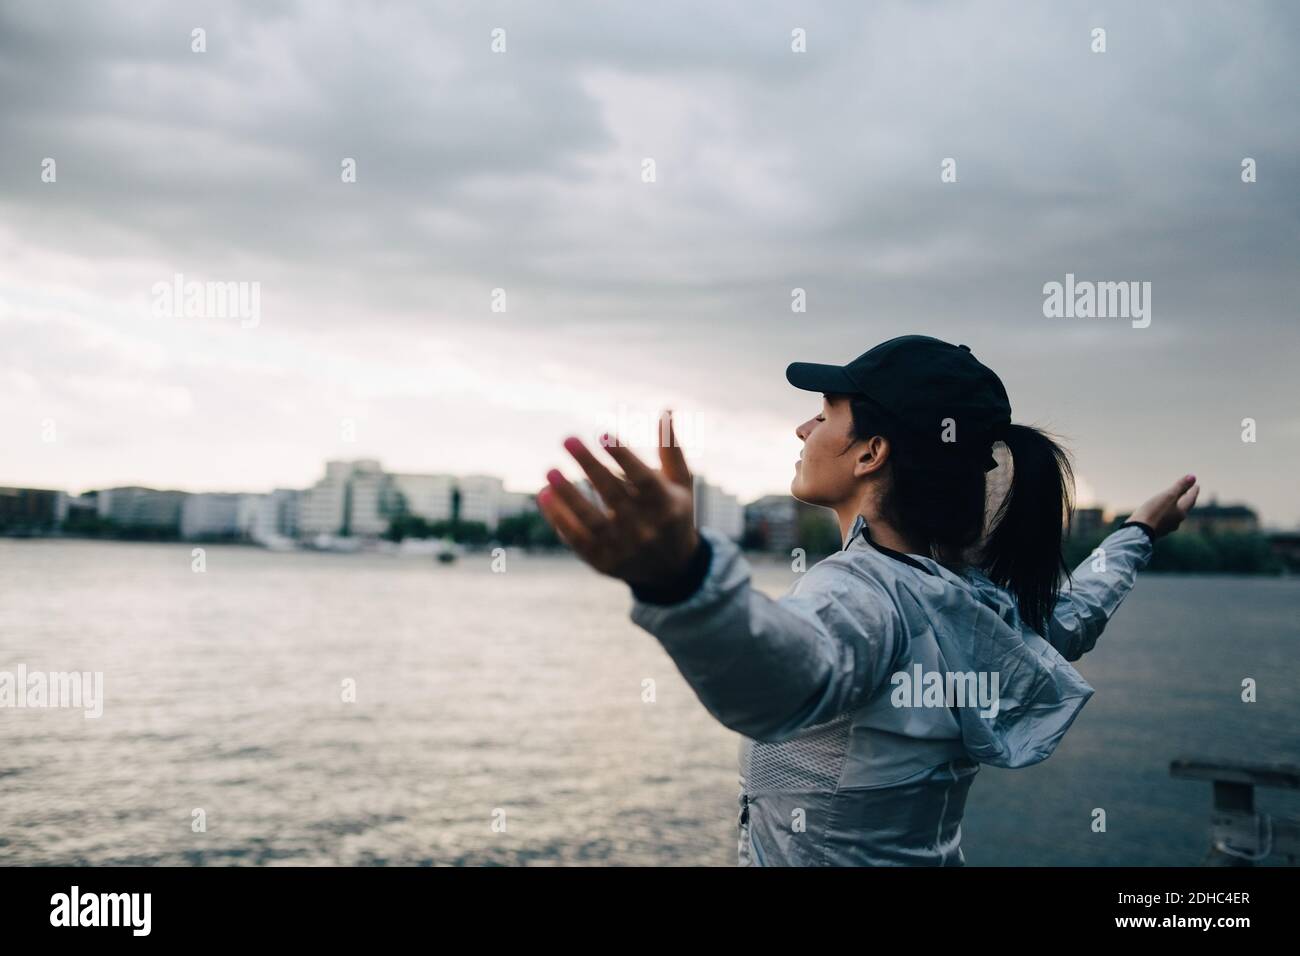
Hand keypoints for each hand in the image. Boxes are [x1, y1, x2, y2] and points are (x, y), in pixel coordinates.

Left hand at [537, 410, 699, 586]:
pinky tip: (545, 495)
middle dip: (589, 465)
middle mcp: (646, 529)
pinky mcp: (604, 562)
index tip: (603, 434)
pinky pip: (577, 540)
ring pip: (592, 520)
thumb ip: (670, 449)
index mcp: (666, 506)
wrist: (671, 570)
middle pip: (613, 494)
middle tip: (567, 439)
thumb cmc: (673, 514)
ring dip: (568, 495)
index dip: (623, 457)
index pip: (643, 479)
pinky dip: (560, 519)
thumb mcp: (680, 484)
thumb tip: (666, 409)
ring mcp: (624, 548)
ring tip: (549, 471)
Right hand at [1129, 474, 1199, 539]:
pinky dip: (1164, 514)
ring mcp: (1166, 527)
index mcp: (1181, 513)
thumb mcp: (1168, 496)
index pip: (1190, 500)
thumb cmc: (1154, 512)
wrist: (1138, 531)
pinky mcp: (1155, 530)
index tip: (1196, 485)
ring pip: (1173, 516)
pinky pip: (1163, 520)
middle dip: (1185, 500)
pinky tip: (1159, 514)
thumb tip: (1193, 477)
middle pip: (1183, 508)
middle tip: (1187, 493)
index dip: (1193, 491)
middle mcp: (1176, 521)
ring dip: (1174, 508)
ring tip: (1172, 503)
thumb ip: (1180, 487)